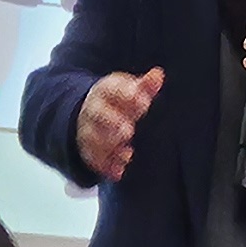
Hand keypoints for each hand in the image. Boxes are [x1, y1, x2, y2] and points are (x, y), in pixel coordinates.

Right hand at [74, 65, 163, 182]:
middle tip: (129, 131)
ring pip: (93, 138)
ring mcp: (87, 130)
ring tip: (128, 153)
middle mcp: (92, 109)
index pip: (111, 89)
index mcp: (104, 91)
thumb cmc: (117, 102)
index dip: (127, 95)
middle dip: (113, 122)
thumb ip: (145, 86)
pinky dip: (105, 166)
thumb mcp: (129, 90)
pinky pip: (92, 158)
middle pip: (98, 114)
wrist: (86, 113)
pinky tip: (119, 172)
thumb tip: (158, 74)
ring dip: (109, 146)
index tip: (144, 102)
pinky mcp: (86, 149)